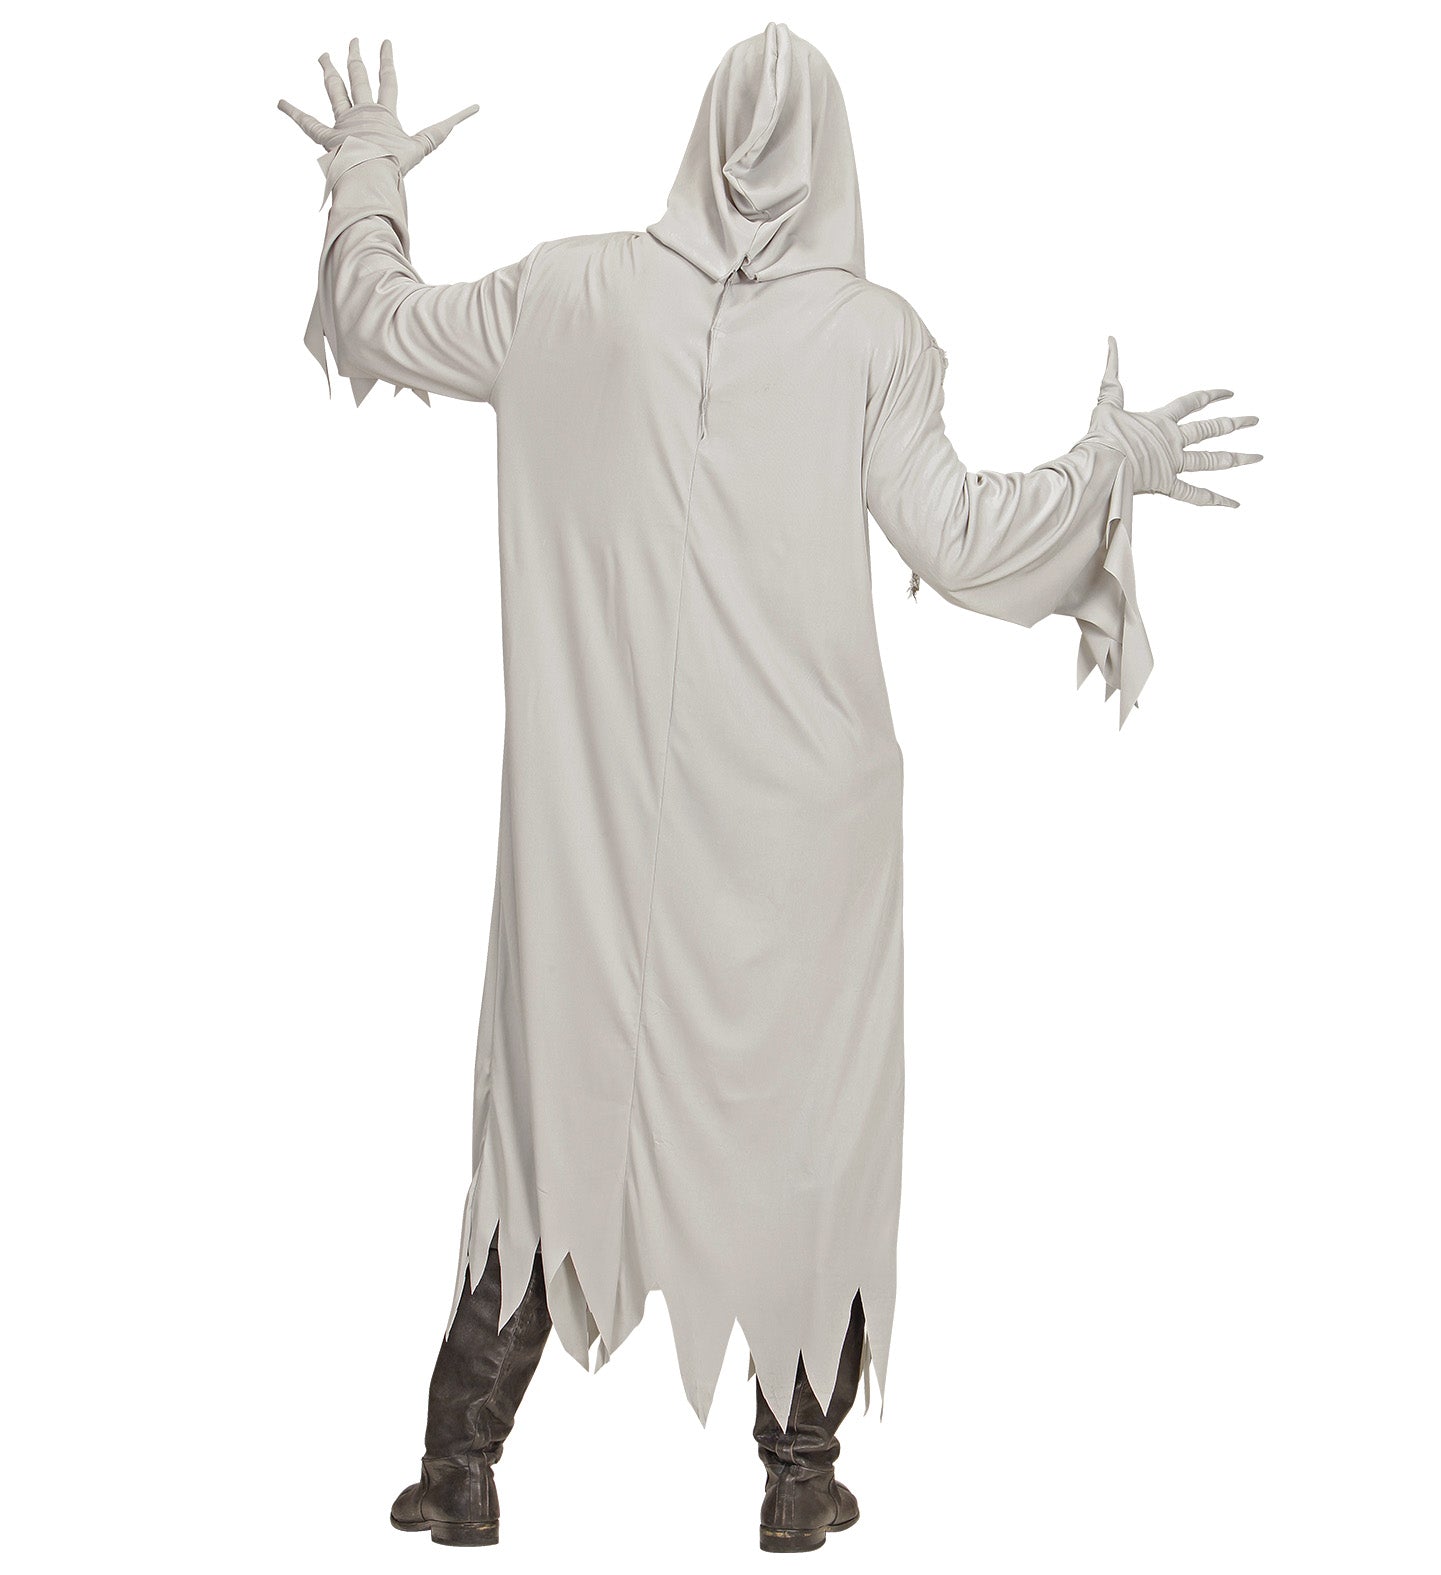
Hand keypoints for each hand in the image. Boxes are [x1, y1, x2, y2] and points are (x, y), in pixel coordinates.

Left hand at [278, 38, 477, 175]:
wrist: (370, 175)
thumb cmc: (397, 165)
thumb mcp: (425, 146)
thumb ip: (446, 129)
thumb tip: (475, 108)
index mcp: (384, 114)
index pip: (387, 80)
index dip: (386, 60)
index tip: (385, 42)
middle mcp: (362, 112)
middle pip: (358, 78)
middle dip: (355, 56)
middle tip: (352, 40)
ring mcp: (343, 123)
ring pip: (334, 90)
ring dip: (328, 71)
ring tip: (323, 55)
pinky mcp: (326, 137)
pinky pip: (305, 122)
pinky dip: (291, 112)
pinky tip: (278, 102)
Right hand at [1086, 338, 1262, 507]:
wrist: (1100, 465)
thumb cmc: (1100, 437)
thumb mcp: (1106, 402)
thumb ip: (1110, 372)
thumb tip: (1111, 339)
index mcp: (1161, 421)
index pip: (1192, 403)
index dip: (1212, 395)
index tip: (1230, 392)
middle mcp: (1173, 441)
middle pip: (1210, 430)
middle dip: (1235, 423)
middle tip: (1255, 420)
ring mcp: (1172, 464)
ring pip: (1212, 461)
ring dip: (1236, 458)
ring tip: (1258, 457)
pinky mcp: (1167, 485)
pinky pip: (1195, 495)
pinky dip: (1215, 500)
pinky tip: (1235, 503)